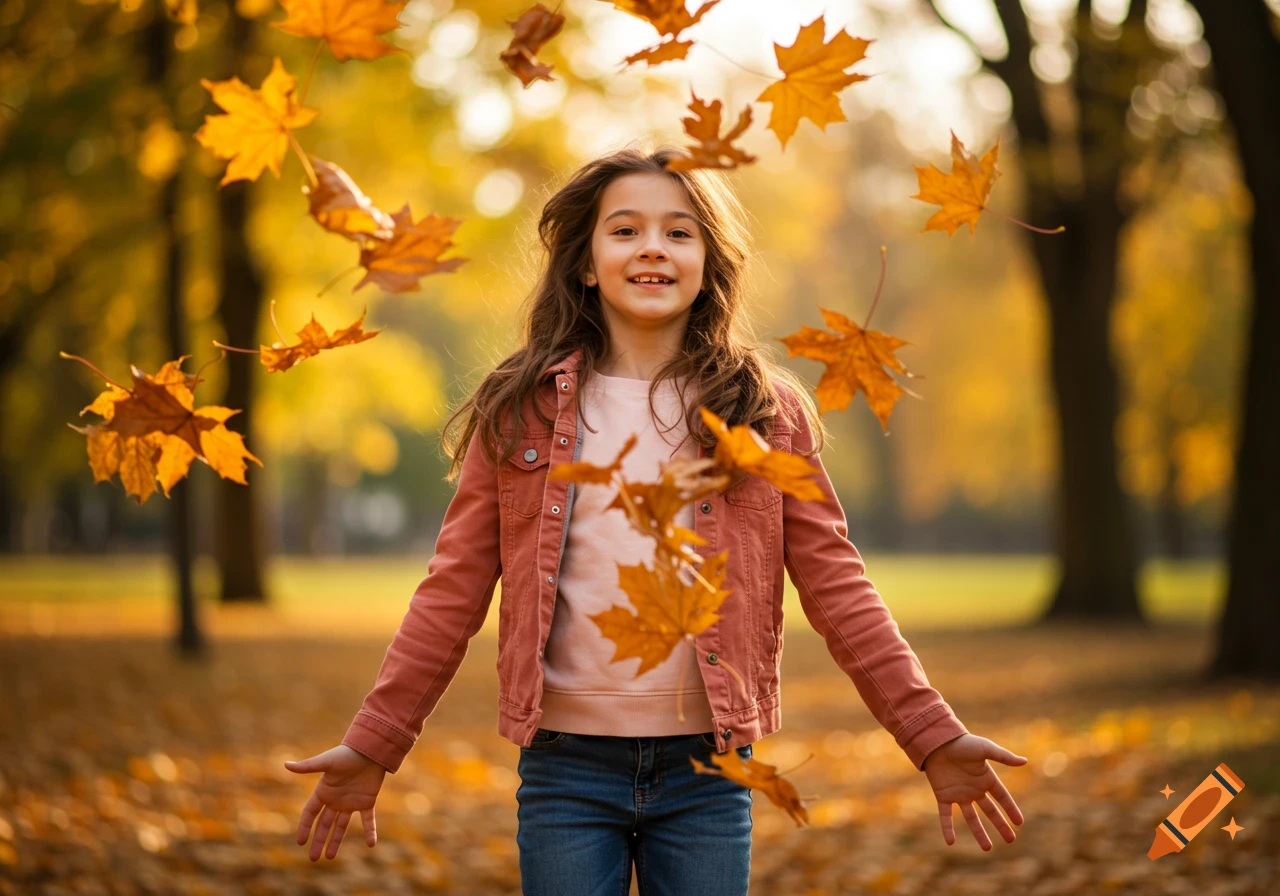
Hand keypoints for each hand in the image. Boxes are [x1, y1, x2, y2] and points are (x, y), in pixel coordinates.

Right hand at [284, 745, 386, 861]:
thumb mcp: (326, 762)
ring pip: (341, 826)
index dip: (304, 827)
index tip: (300, 842)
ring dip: (336, 841)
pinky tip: (371, 844)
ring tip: (329, 857)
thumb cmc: (347, 754)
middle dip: (318, 841)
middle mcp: (335, 800)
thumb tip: (286, 764)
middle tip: (313, 859)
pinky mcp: (367, 802)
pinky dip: (370, 831)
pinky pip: (368, 820)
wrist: (370, 750)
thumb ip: (308, 767)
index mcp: (324, 792)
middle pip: (324, 824)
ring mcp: (351, 802)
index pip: (310, 813)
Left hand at [923, 733, 1026, 850]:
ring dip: (979, 833)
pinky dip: (947, 828)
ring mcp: (959, 794)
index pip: (1002, 798)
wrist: (937, 741)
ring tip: (987, 849)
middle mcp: (974, 789)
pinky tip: (950, 842)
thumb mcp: (985, 748)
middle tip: (1010, 840)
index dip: (1011, 809)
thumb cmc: (962, 743)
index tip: (1019, 823)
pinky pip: (946, 816)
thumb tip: (1024, 761)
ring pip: (971, 818)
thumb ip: (1003, 756)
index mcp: (985, 778)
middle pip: (990, 811)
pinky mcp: (943, 796)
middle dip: (1000, 825)